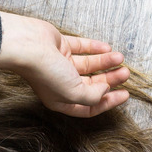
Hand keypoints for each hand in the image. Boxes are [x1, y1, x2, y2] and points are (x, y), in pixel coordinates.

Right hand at [0, 11, 130, 116]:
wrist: (26, 46)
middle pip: (91, 85)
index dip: (108, 102)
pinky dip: (95, 48)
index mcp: (60, 100)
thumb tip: (105, 90)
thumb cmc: (46, 72)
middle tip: (125, 73)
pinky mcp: (60, 46)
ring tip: (120, 58)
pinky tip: (108, 49)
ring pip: (88, 65)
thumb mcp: (74, 93)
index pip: (88, 106)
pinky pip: (81, 48)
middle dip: (110, 80)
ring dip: (106, 62)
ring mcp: (60, 64)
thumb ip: (93, 96)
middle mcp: (60, 83)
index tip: (124, 94)